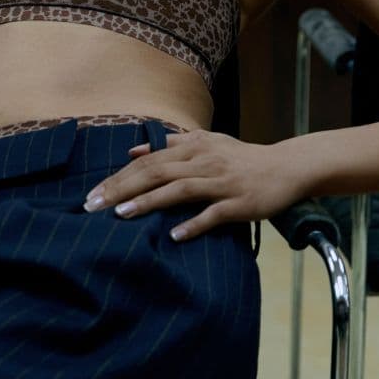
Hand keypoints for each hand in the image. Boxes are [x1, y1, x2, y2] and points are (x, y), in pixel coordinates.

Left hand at [83, 129, 306, 241]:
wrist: (285, 168)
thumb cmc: (241, 158)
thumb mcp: (206, 142)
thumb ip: (171, 145)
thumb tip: (134, 150)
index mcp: (193, 148)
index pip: (148, 161)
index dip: (119, 176)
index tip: (93, 193)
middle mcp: (204, 162)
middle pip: (156, 173)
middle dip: (122, 188)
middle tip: (93, 205)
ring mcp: (222, 183)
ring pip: (179, 191)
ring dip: (149, 202)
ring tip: (121, 214)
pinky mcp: (239, 204)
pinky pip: (213, 214)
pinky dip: (193, 224)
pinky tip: (174, 236)